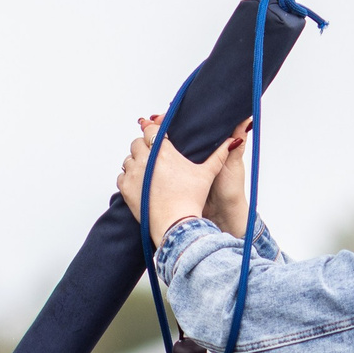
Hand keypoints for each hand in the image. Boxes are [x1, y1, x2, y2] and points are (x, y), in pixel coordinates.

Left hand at [116, 116, 247, 247]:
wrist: (176, 223)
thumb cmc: (191, 198)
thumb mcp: (207, 173)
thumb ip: (219, 154)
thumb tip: (232, 141)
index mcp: (163, 151)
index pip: (151, 129)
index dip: (154, 130)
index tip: (158, 136)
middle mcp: (145, 159)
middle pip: (137, 143)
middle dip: (145, 147)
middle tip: (155, 157)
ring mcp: (133, 174)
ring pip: (128, 159)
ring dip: (136, 162)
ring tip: (148, 171)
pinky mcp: (126, 188)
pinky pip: (121, 176)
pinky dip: (128, 178)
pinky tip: (140, 182)